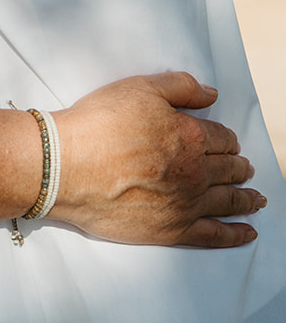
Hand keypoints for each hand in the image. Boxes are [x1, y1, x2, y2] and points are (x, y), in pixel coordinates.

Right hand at [52, 72, 263, 248]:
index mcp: (190, 135)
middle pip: (229, 169)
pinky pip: (214, 235)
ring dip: (247, 199)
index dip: (227, 139)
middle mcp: (195, 172)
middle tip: (245, 169)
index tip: (227, 142)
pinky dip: (235, 234)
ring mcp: (186, 204)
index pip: (222, 138)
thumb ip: (180, 87)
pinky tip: (248, 232)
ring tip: (257, 199)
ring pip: (228, 201)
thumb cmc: (98, 123)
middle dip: (239, 167)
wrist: (65, 166)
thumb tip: (211, 94)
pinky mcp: (171, 230)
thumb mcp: (139, 88)